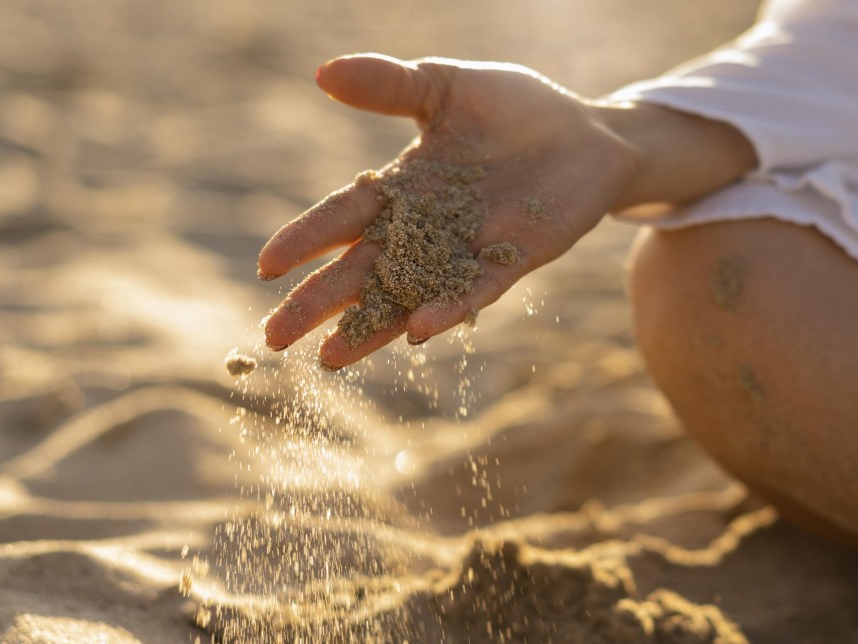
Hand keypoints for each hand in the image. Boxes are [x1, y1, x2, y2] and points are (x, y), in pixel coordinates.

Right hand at [258, 54, 639, 367]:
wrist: (590, 133)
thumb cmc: (516, 108)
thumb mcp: (447, 87)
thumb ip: (391, 85)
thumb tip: (323, 72)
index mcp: (405, 186)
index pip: (344, 215)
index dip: (307, 239)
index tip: (267, 266)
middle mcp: (428, 227)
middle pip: (362, 268)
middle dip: (318, 302)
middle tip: (272, 338)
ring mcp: (467, 250)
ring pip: (408, 294)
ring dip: (370, 326)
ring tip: (329, 358)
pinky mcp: (511, 262)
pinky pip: (472, 292)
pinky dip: (445, 310)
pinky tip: (415, 332)